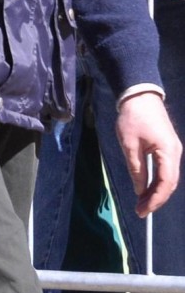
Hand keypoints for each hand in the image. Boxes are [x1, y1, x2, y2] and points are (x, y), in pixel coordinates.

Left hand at [116, 92, 182, 216]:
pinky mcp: (168, 146)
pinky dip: (157, 180)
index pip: (165, 183)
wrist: (139, 94)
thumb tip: (139, 190)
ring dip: (156, 191)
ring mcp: (173, 149)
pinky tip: (147, 187)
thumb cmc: (133, 117)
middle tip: (140, 210)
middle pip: (170, 183)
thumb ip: (136, 169)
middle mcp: (175, 152)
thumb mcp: (130, 144)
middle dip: (156, 198)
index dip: (155, 200)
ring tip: (141, 201)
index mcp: (168, 152)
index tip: (142, 211)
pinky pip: (166, 169)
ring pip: (168, 177)